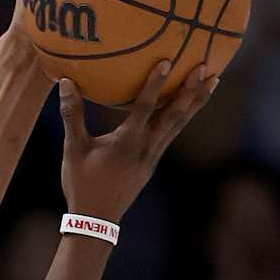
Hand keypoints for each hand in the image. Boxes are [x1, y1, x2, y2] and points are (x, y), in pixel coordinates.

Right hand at [58, 60, 217, 222]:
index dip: (155, 83)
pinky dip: (184, 117)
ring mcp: (153, 155)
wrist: (97, 218)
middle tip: (207, 68)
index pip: (146, 107)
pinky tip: (190, 107)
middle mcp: (147, 146)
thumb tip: (66, 83)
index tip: (167, 61)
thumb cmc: (82, 182)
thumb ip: (72, 115)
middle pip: (175, 114)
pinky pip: (173, 133)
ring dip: (196, 102)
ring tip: (213, 82)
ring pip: (180, 124)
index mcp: (127, 141)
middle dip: (191, 90)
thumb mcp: (73, 149)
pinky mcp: (153, 162)